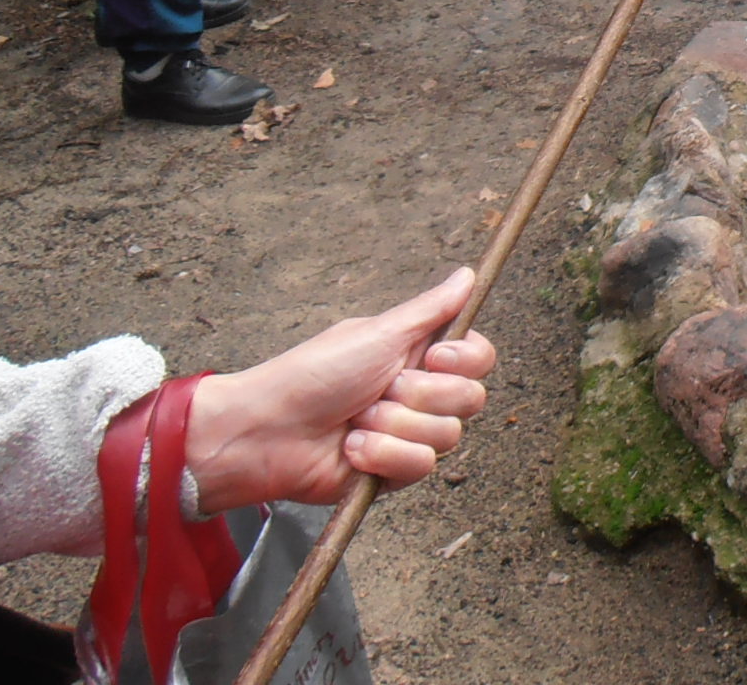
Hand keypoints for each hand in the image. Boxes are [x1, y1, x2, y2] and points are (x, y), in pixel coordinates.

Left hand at [185, 268, 494, 513]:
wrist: (267, 432)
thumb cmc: (313, 375)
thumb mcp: (377, 333)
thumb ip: (431, 309)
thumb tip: (468, 274)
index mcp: (418, 355)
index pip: (479, 357)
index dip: (465, 360)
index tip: (434, 357)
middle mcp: (419, 394)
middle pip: (470, 398)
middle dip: (421, 395)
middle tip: (380, 389)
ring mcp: (407, 434)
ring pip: (445, 435)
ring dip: (395, 426)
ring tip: (357, 421)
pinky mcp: (393, 471)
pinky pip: (419, 466)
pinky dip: (383, 455)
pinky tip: (351, 448)